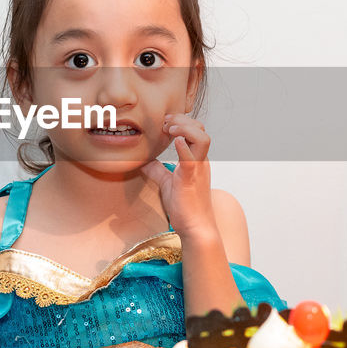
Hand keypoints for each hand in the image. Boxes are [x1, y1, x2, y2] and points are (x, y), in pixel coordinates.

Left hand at [140, 113, 215, 238]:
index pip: (196, 131)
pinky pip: (191, 160)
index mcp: (196, 160)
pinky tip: (175, 141)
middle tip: (165, 122)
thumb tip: (144, 161)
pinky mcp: (191, 180)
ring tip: (169, 129)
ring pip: (202, 139)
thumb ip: (158, 170)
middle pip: (200, 129)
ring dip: (185, 128)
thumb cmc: (184, 206)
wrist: (196, 227)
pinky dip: (184, 148)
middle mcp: (200, 162)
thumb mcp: (168, 183)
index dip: (181, 121)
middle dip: (182, 120)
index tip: (164, 123)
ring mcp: (198, 169)